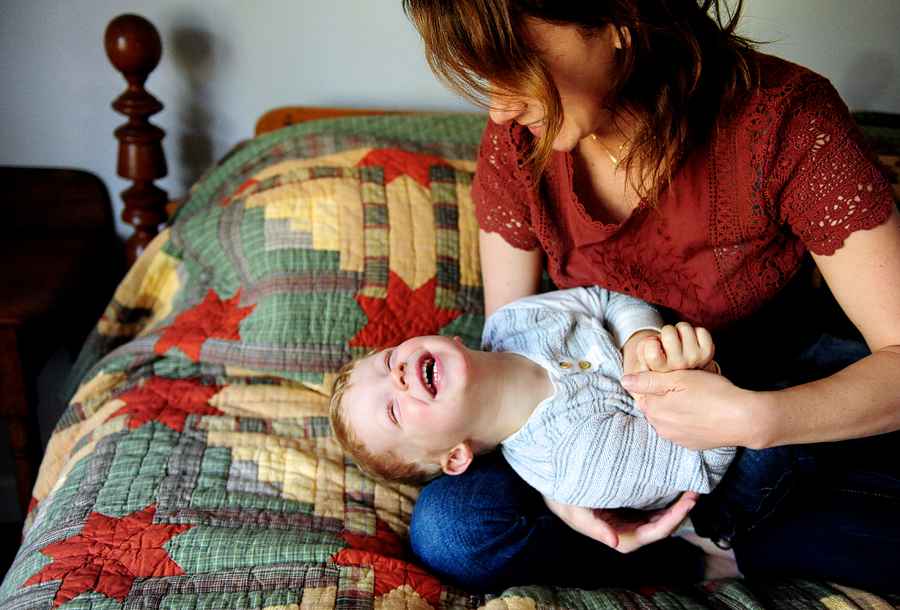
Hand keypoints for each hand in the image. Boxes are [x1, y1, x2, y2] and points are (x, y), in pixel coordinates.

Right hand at [542, 492, 698, 552]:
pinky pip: (652, 506)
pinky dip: (665, 497)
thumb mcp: (575, 512)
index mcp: (618, 535)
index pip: (652, 533)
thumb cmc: (564, 500)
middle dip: (680, 510)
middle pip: (661, 525)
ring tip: (691, 487)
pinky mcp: (628, 506)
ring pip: (659, 516)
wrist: (555, 486)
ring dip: (676, 504)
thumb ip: (595, 528)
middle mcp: (627, 529)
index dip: (672, 521)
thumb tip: (615, 543)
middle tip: (695, 491)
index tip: (687, 503)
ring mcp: (629, 518)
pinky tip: (675, 484)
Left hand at [622, 368, 761, 449]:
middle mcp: (662, 429)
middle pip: (657, 406)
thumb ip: (648, 379)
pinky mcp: (692, 445)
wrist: (744, 419)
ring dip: (677, 408)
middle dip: (667, 395)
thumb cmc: (712, 393)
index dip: (658, 380)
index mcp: (655, 411)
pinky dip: (689, 420)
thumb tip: (624, 380)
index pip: (646, 392)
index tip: (674, 374)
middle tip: (688, 385)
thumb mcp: (678, 378)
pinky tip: (703, 411)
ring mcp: (677, 440)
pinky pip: (684, 429)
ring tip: (697, 397)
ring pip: (670, 418)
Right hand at [637, 322, 714, 372]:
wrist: (686, 375)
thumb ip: (643, 349)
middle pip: (668, 332)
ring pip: (684, 327)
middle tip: (668, 343)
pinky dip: (696, 333)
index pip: (652, 351)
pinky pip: (701, 330)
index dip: (651, 343)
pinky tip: (692, 344)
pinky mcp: (708, 352)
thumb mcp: (646, 360)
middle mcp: (678, 366)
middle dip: (666, 332)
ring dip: (680, 331)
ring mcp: (695, 359)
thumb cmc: (662, 363)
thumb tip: (653, 339)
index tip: (655, 347)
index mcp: (660, 370)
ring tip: (680, 342)